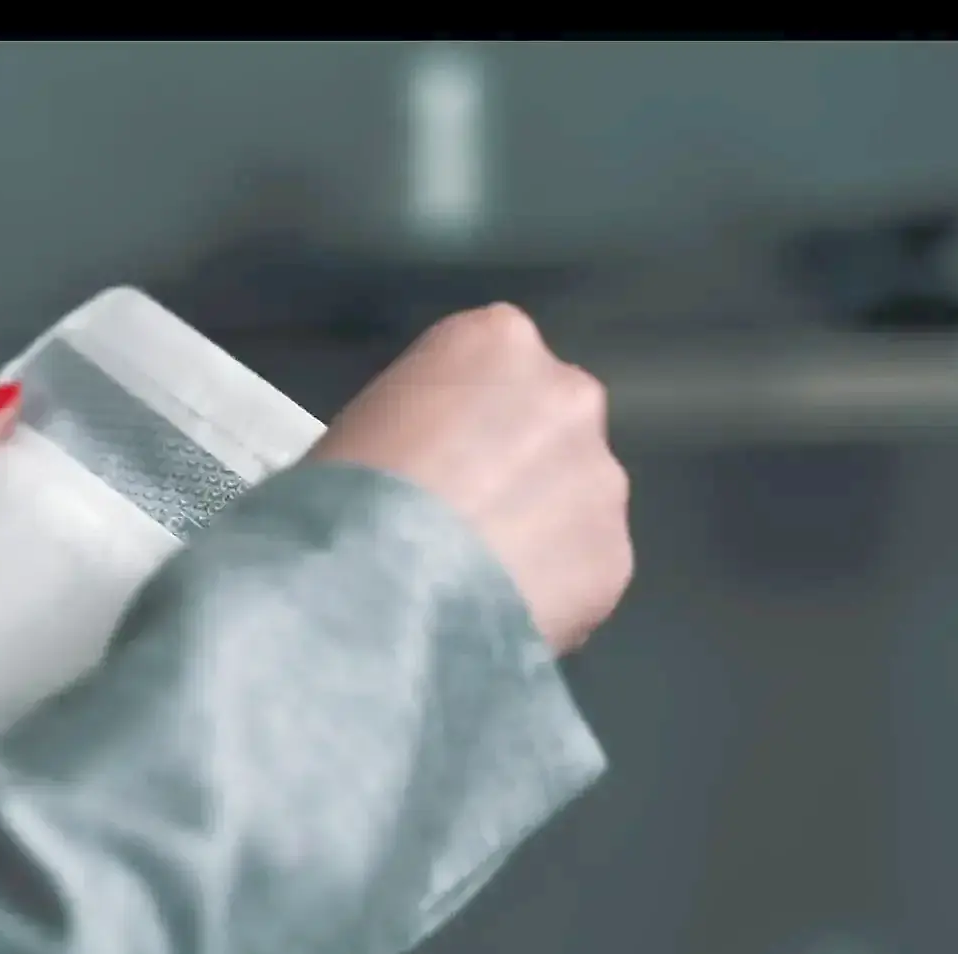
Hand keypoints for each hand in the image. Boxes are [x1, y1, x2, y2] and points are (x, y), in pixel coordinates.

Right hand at [310, 304, 631, 653]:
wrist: (377, 592)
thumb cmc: (343, 493)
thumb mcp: (368, 424)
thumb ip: (426, 424)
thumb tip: (437, 467)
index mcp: (497, 341)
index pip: (495, 362)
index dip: (465, 416)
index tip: (437, 457)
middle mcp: (568, 394)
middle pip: (552, 423)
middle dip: (521, 464)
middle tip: (465, 516)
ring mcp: (600, 477)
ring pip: (577, 498)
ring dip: (543, 527)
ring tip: (479, 575)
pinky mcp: (615, 555)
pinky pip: (583, 568)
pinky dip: (552, 588)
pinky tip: (498, 608)